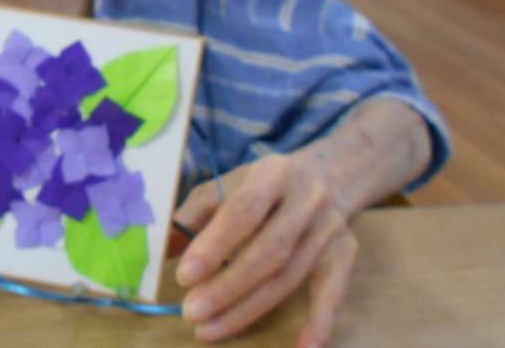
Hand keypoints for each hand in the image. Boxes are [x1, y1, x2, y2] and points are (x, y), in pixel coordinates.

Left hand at [172, 154, 358, 347]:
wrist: (329, 175)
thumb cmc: (262, 187)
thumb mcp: (226, 187)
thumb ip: (193, 216)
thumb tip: (158, 249)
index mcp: (272, 174)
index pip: (243, 211)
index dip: (215, 245)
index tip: (185, 276)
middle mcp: (307, 199)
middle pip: (269, 251)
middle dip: (227, 287)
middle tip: (191, 313)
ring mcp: (330, 228)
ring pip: (289, 276)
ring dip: (248, 309)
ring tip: (209, 330)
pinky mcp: (346, 252)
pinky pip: (334, 292)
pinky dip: (321, 321)